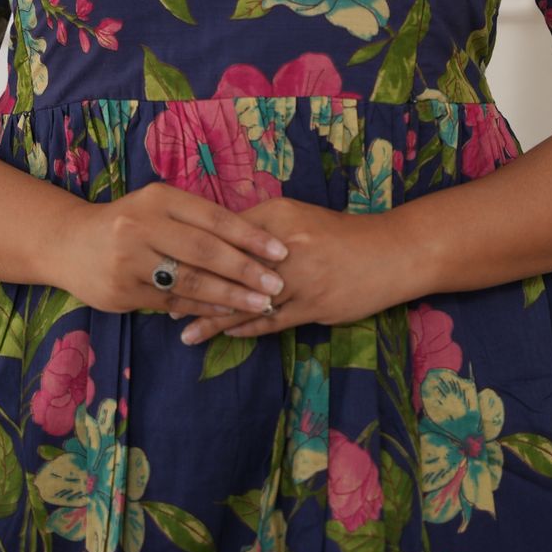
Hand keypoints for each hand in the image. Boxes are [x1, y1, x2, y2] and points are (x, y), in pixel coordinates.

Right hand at [61, 180, 289, 318]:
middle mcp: (142, 225)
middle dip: (246, 269)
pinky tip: (225, 312)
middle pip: (204, 250)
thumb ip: (195, 219)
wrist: (70, 243)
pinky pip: (171, 302)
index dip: (249, 235)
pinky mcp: (121, 291)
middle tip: (277, 284)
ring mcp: (129, 260)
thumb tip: (252, 240)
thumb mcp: (157, 206)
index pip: (213, 217)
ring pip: (189, 280)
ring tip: (260, 303)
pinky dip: (202, 308)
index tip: (280, 251)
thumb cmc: (128, 222)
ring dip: (229, 295)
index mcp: (158, 198)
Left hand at [170, 198, 399, 345]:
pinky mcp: (313, 305)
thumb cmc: (339, 234)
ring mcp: (299, 278)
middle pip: (229, 267)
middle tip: (161, 298)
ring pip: (245, 298)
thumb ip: (260, 226)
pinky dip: (244, 328)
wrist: (390, 252)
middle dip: (194, 284)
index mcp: (278, 216)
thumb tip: (217, 238)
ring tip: (182, 327)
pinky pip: (270, 321)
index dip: (194, 249)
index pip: (225, 233)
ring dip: (212, 314)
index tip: (166, 260)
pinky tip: (222, 335)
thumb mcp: (298, 217)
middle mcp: (285, 245)